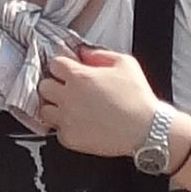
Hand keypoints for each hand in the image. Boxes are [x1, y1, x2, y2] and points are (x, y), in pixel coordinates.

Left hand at [36, 48, 158, 157]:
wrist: (146, 129)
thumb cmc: (138, 98)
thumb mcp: (125, 63)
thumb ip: (99, 54)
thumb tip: (84, 53)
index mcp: (79, 76)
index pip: (54, 64)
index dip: (63, 66)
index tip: (69, 70)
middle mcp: (68, 97)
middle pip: (44, 86)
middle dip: (54, 85)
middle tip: (67, 89)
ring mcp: (67, 119)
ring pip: (44, 110)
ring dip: (54, 107)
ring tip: (69, 108)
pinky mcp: (70, 138)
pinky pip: (57, 131)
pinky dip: (65, 128)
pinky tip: (79, 124)